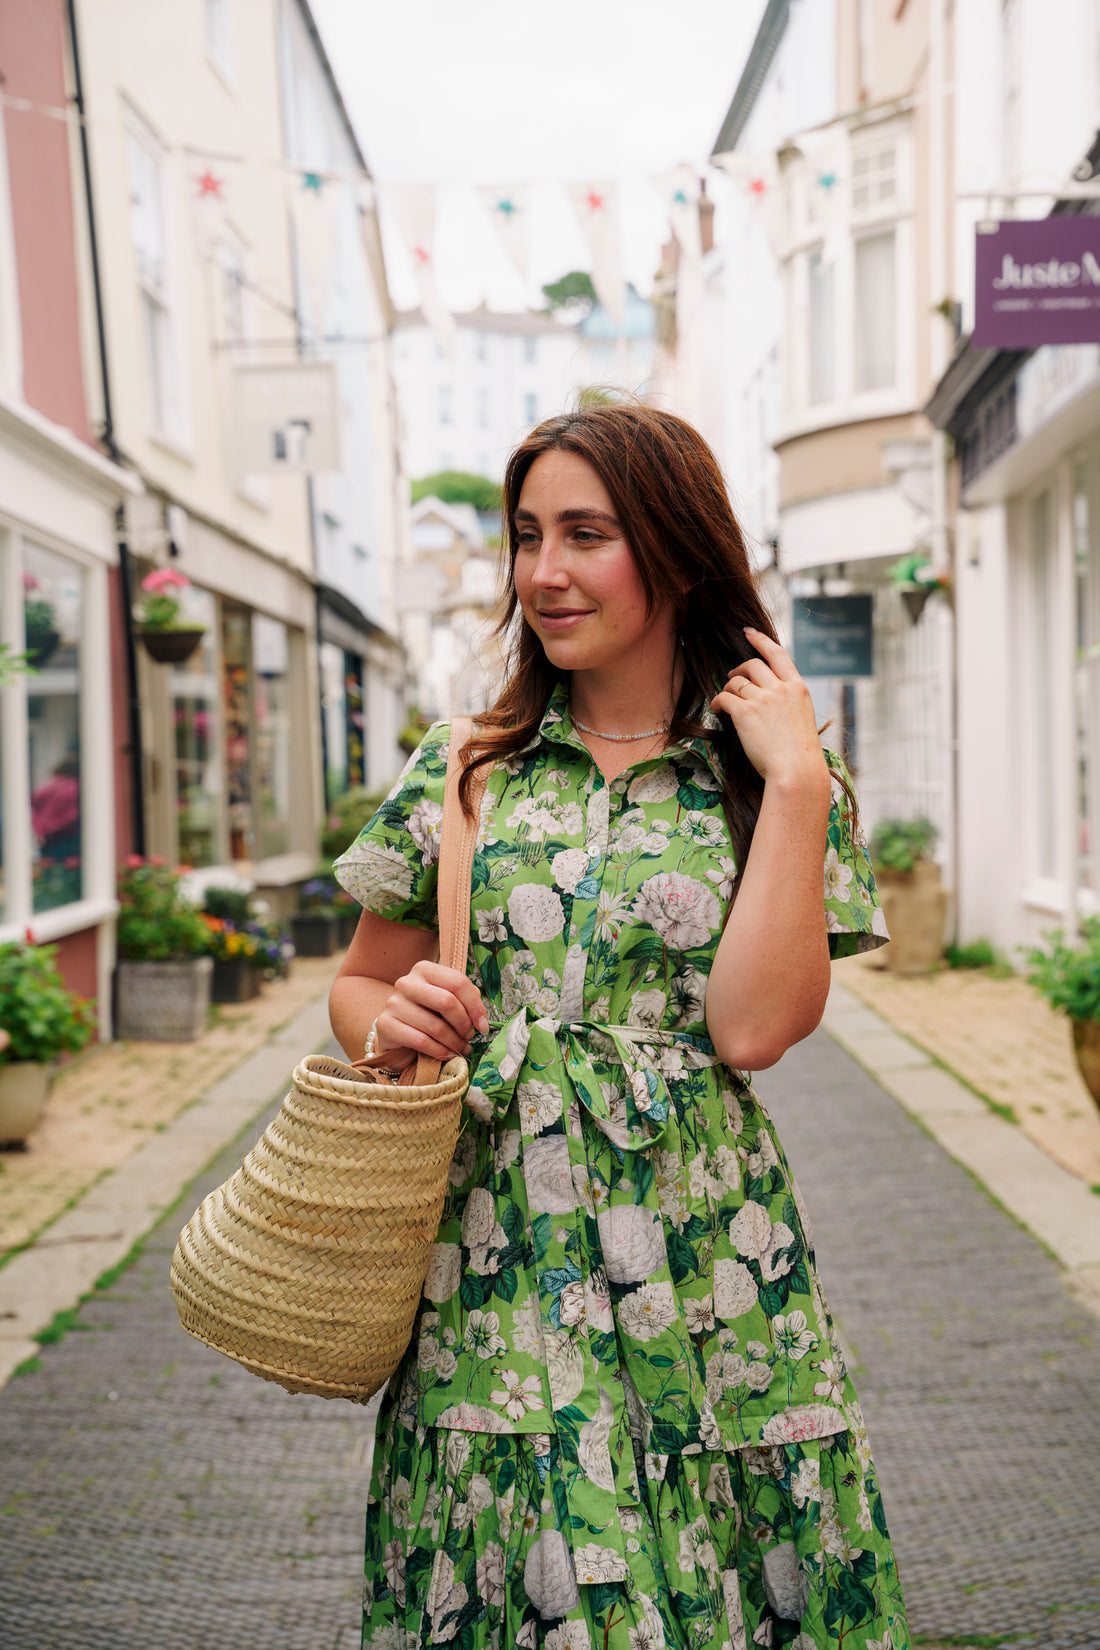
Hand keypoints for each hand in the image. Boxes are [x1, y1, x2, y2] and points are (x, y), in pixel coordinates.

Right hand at [375, 960, 489, 1062]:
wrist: (395, 1035)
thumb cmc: (425, 1016)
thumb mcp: (445, 1002)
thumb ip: (464, 1000)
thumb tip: (481, 1018)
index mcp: (424, 970)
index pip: (458, 982)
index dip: (475, 1007)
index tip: (483, 1026)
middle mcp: (406, 982)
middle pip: (447, 1002)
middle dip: (464, 1024)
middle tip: (469, 1037)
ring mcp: (393, 1003)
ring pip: (435, 1025)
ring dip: (454, 1042)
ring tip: (460, 1048)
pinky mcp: (385, 1025)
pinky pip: (421, 1041)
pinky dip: (439, 1051)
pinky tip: (446, 1054)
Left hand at [710, 627, 828, 790]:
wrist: (796, 771)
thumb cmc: (799, 754)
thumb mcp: (802, 718)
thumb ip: (787, 702)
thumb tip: (767, 696)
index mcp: (798, 688)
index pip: (777, 654)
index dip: (760, 640)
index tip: (748, 632)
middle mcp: (781, 688)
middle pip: (752, 665)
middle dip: (739, 669)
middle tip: (732, 678)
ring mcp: (763, 699)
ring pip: (736, 681)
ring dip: (727, 687)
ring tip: (725, 700)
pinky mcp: (745, 712)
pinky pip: (724, 697)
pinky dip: (717, 702)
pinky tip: (716, 710)